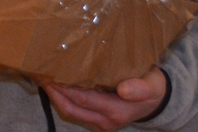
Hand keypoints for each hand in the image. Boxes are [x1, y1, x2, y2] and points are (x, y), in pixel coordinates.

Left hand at [43, 67, 167, 130]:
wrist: (158, 102)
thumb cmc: (153, 88)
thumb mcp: (152, 86)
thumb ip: (141, 88)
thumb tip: (124, 90)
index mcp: (116, 111)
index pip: (83, 100)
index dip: (64, 89)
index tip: (50, 74)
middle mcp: (105, 120)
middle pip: (71, 109)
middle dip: (53, 93)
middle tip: (39, 74)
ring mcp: (100, 122)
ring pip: (71, 111)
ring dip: (56, 96)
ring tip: (43, 78)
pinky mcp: (97, 119)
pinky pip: (76, 110)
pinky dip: (64, 98)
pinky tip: (56, 84)